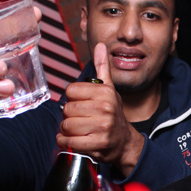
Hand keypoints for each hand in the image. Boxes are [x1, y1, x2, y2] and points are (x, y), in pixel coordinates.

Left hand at [57, 43, 145, 175]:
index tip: (81, 104)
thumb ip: (102, 68)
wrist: (124, 142)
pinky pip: (70, 141)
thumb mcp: (109, 90)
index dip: (72, 99)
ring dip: (67, 130)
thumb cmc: (113, 114)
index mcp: (105, 93)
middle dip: (69, 116)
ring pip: (67, 126)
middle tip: (79, 119)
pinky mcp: (98, 144)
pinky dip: (66, 142)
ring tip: (77, 130)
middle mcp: (105, 108)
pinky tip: (73, 140)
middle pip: (67, 109)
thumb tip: (100, 45)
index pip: (70, 91)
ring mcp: (102, 127)